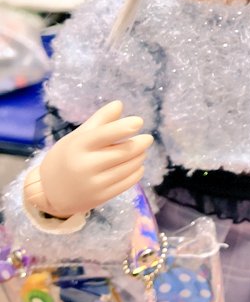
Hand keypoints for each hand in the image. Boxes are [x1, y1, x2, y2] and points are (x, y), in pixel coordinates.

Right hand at [31, 100, 153, 217]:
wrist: (48, 192)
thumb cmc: (66, 157)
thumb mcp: (77, 137)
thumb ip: (99, 121)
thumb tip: (119, 104)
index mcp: (78, 146)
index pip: (104, 134)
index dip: (123, 127)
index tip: (139, 121)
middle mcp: (85, 165)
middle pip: (122, 152)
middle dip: (140, 144)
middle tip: (148, 139)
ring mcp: (94, 183)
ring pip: (128, 167)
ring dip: (140, 157)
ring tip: (142, 151)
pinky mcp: (100, 197)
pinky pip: (127, 183)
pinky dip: (137, 172)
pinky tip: (137, 165)